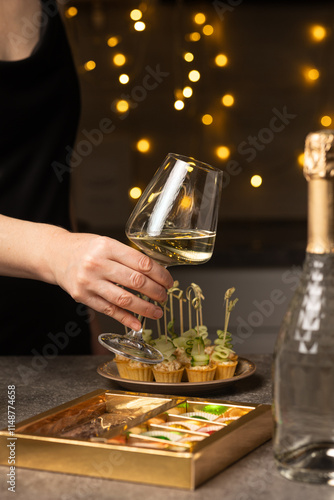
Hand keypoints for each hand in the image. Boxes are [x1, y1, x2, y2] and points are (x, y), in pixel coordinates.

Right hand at [51, 233, 173, 330]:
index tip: (168, 281)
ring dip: (145, 308)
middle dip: (156, 292)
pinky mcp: (83, 297)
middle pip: (135, 281)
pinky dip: (125, 319)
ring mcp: (89, 282)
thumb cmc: (86, 248)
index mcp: (107, 246)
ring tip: (157, 312)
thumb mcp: (107, 243)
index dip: (160, 274)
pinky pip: (109, 310)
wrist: (56, 255)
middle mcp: (97, 263)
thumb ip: (128, 256)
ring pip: (124, 299)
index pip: (141, 262)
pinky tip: (138, 323)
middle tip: (165, 296)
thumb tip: (157, 273)